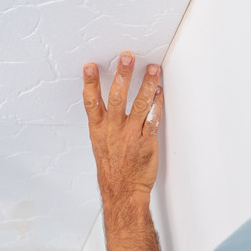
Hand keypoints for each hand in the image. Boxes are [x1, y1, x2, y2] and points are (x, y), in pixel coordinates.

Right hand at [82, 52, 162, 229]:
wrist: (122, 192)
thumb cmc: (112, 170)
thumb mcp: (100, 144)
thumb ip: (104, 124)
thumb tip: (110, 105)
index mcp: (99, 130)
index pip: (91, 102)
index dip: (90, 83)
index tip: (90, 66)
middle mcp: (113, 130)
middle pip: (116, 97)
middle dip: (122, 75)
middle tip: (126, 57)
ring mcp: (130, 135)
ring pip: (139, 105)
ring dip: (147, 84)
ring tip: (153, 69)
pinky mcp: (146, 142)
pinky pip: (153, 120)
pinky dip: (158, 105)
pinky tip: (160, 92)